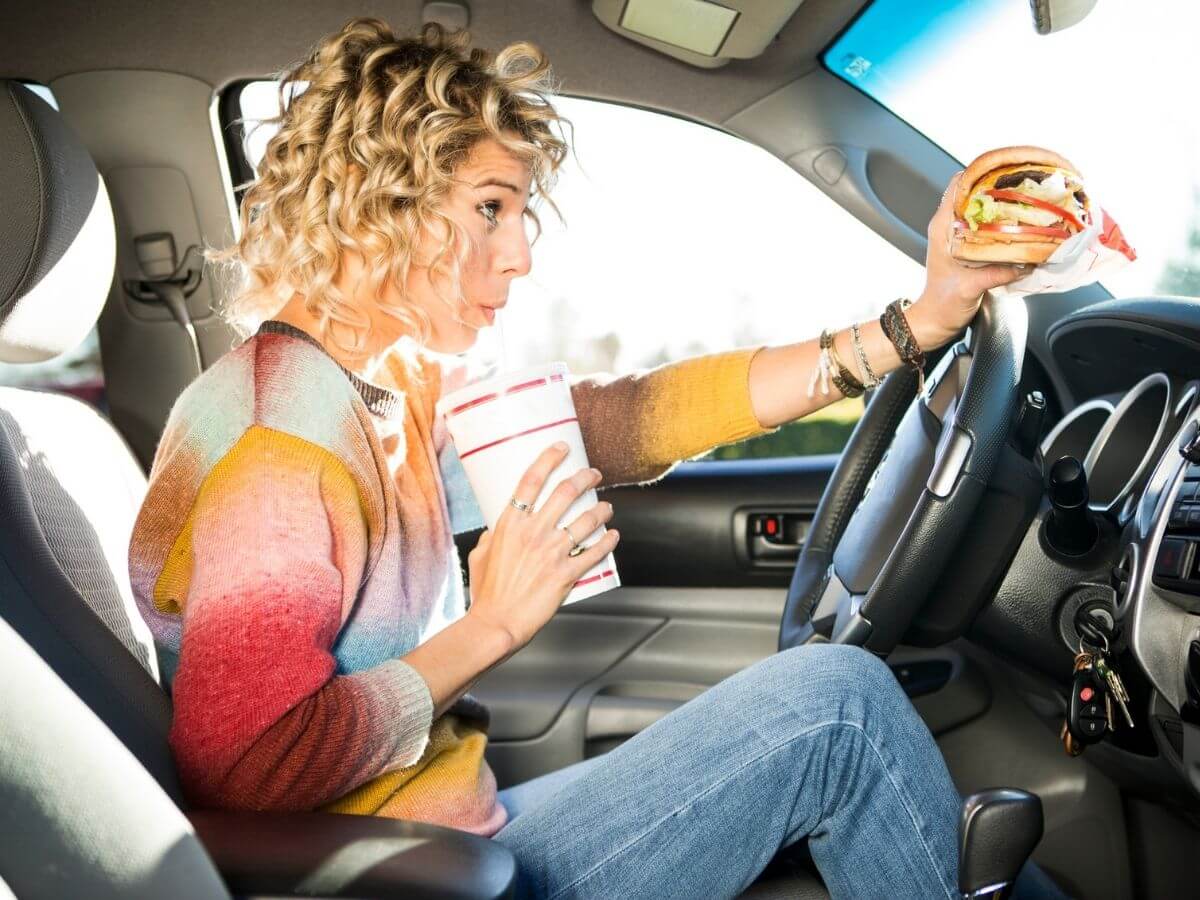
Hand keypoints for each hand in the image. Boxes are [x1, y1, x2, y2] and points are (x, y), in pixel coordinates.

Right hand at [465, 442, 618, 651]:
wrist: (497, 623)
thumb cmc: (485, 592)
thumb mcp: (481, 555)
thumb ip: (493, 535)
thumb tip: (501, 527)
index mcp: (510, 524)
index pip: (531, 480)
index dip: (549, 458)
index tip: (562, 447)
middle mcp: (533, 532)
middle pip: (566, 492)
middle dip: (585, 477)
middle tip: (594, 474)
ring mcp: (552, 552)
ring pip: (587, 519)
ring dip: (601, 509)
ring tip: (607, 506)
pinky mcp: (567, 574)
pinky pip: (595, 552)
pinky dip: (609, 541)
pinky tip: (614, 536)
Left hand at [910, 170, 1029, 347]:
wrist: (937, 320)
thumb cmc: (944, 304)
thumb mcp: (969, 288)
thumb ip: (995, 274)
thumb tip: (1025, 262)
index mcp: (943, 226)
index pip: (959, 184)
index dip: (982, 172)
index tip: (1008, 169)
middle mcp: (951, 225)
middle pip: (976, 191)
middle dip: (1001, 185)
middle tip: (1028, 183)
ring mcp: (962, 234)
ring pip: (985, 207)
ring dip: (1006, 202)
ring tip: (1031, 199)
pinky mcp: (972, 246)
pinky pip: (991, 224)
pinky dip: (1007, 220)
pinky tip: (1025, 223)